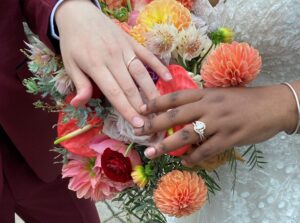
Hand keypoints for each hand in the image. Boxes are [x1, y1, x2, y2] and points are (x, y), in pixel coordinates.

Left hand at [55, 0, 171, 126]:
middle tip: (152, 122)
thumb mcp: (69, 63)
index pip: (115, 92)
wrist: (78, 13)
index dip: (126, 110)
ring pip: (141, 73)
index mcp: (96, 66)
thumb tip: (78, 104)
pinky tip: (168, 77)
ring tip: (161, 107)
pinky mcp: (132, 42)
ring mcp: (125, 49)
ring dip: (152, 91)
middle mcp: (113, 58)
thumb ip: (79, 84)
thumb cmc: (73, 42)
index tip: (138, 124)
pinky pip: (147, 55)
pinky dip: (158, 66)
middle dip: (141, 106)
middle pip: (130, 86)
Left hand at [135, 85, 297, 165]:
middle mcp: (209, 106)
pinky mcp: (230, 138)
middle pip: (176, 115)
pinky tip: (185, 162)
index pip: (175, 97)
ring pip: (187, 135)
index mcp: (206, 93)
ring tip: (152, 153)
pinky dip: (193, 158)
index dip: (156, 103)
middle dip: (154, 124)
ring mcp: (219, 122)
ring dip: (167, 146)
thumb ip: (201, 100)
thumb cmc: (244, 99)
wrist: (273, 105)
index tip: (140, 109)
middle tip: (138, 132)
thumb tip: (180, 110)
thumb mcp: (220, 94)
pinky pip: (206, 150)